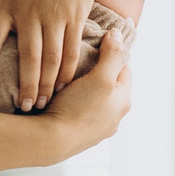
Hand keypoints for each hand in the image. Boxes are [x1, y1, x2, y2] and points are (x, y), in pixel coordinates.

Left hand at [0, 0, 106, 110]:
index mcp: (9, 4)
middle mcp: (31, 11)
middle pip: (28, 56)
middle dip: (27, 86)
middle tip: (25, 108)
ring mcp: (55, 14)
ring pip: (52, 57)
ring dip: (48, 83)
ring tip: (45, 102)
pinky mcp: (76, 15)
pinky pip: (72, 48)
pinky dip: (69, 69)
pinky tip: (65, 84)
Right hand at [43, 27, 131, 143]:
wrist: (51, 141)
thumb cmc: (78, 109)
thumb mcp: (100, 77)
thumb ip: (112, 55)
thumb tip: (118, 34)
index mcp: (123, 102)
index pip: (123, 69)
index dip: (110, 54)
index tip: (96, 45)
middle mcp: (114, 117)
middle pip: (108, 85)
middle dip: (97, 72)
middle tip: (80, 61)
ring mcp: (97, 129)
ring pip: (94, 99)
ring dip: (85, 89)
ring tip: (68, 79)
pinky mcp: (79, 135)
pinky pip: (80, 112)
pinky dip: (74, 103)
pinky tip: (62, 98)